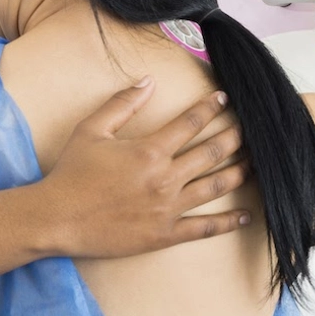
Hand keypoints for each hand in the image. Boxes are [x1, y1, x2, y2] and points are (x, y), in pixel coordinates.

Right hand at [43, 80, 250, 258]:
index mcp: (149, 151)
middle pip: (211, 153)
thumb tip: (148, 81)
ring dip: (239, 173)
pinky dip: (228, 222)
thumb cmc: (71, 173)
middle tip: (251, 129)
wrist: (57, 218)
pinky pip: (204, 228)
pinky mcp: (165, 234)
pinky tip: (245, 216)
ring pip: (215, 187)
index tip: (223, 98)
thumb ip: (122, 103)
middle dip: (235, 137)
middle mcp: (165, 178)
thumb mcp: (91, 130)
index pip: (190, 123)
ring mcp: (168, 208)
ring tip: (256, 163)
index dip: (209, 107)